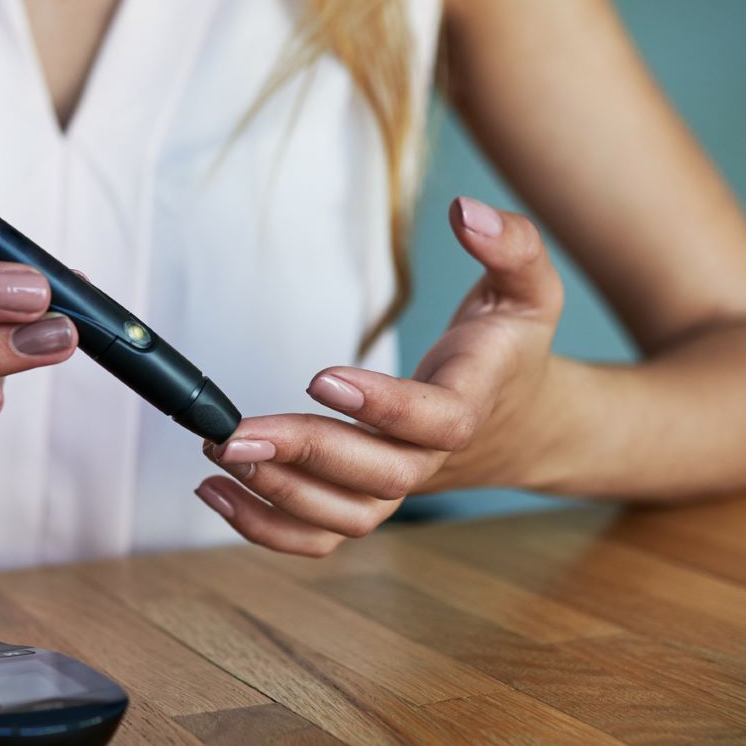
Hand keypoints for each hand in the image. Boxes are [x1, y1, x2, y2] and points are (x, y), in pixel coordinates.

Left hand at [196, 197, 565, 555]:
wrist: (522, 422)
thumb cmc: (511, 349)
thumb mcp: (529, 287)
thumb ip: (510, 244)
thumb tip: (464, 211)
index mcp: (472, 403)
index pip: (435, 420)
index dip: (382, 407)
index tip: (320, 376)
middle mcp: (434, 459)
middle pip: (377, 476)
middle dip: (303, 455)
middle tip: (236, 432)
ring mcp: (399, 489)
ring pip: (345, 517)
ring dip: (276, 494)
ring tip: (220, 451)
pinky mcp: (367, 502)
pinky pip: (321, 535)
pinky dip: (266, 527)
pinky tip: (216, 491)